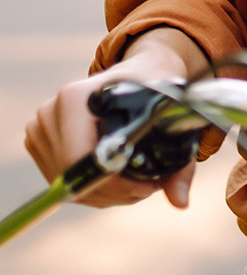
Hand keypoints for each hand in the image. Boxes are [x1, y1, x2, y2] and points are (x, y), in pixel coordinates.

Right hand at [24, 28, 208, 209]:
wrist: (137, 71)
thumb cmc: (154, 91)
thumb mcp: (172, 120)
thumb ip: (179, 164)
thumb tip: (181, 203)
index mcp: (76, 97)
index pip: (79, 159)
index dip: (113, 183)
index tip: (147, 186)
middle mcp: (50, 111)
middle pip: (73, 178)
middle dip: (114, 192)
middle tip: (148, 186)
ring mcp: (39, 127)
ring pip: (68, 185)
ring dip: (105, 193)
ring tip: (134, 178)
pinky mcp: (37, 141)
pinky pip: (62, 182)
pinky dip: (91, 188)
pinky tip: (115, 174)